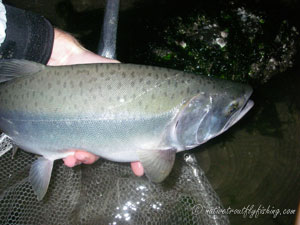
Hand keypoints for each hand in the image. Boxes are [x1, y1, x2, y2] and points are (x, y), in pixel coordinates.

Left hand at [48, 28, 143, 176]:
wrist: (61, 60)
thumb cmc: (90, 67)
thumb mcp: (117, 72)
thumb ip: (131, 86)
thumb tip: (150, 101)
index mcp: (116, 115)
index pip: (130, 137)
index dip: (136, 155)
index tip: (139, 168)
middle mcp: (101, 123)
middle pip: (107, 148)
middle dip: (100, 157)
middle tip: (90, 157)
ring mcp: (82, 127)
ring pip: (87, 151)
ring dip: (83, 157)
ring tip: (76, 155)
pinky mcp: (65, 129)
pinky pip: (68, 148)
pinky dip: (68, 155)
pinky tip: (66, 155)